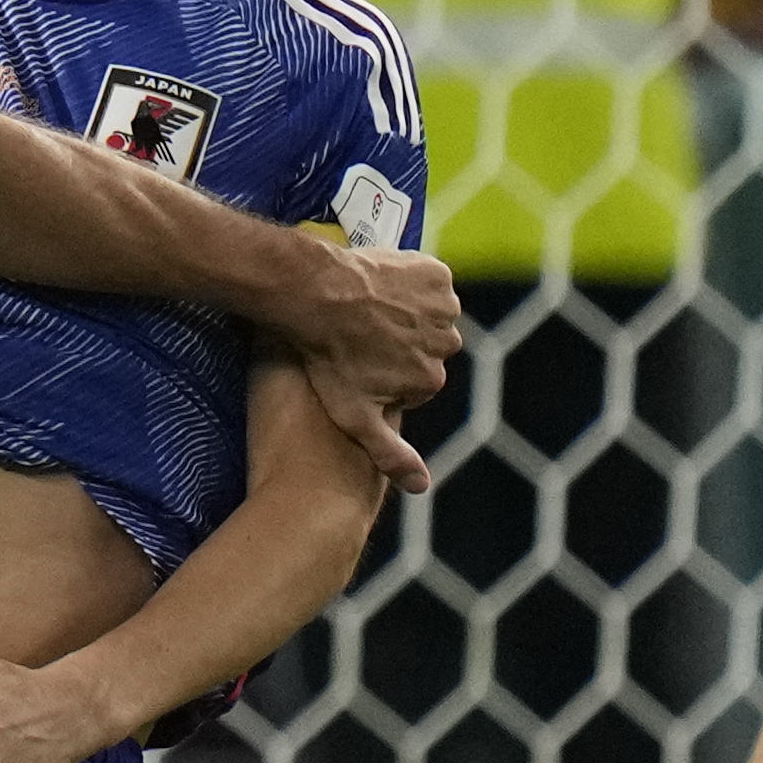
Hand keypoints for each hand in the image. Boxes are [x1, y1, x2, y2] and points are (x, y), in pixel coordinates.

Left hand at [288, 243, 460, 494]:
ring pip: (430, 315)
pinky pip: (431, 282)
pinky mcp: (436, 274)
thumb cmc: (327, 357)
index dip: (387, 373)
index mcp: (431, 379)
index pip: (417, 380)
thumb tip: (421, 487)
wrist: (315, 295)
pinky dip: (411, 283)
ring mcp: (444, 308)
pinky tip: (379, 289)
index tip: (359, 365)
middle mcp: (447, 344)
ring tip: (365, 312)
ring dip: (405, 313)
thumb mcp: (353, 415)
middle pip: (426, 347)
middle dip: (399, 344)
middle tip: (359, 336)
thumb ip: (389, 454)